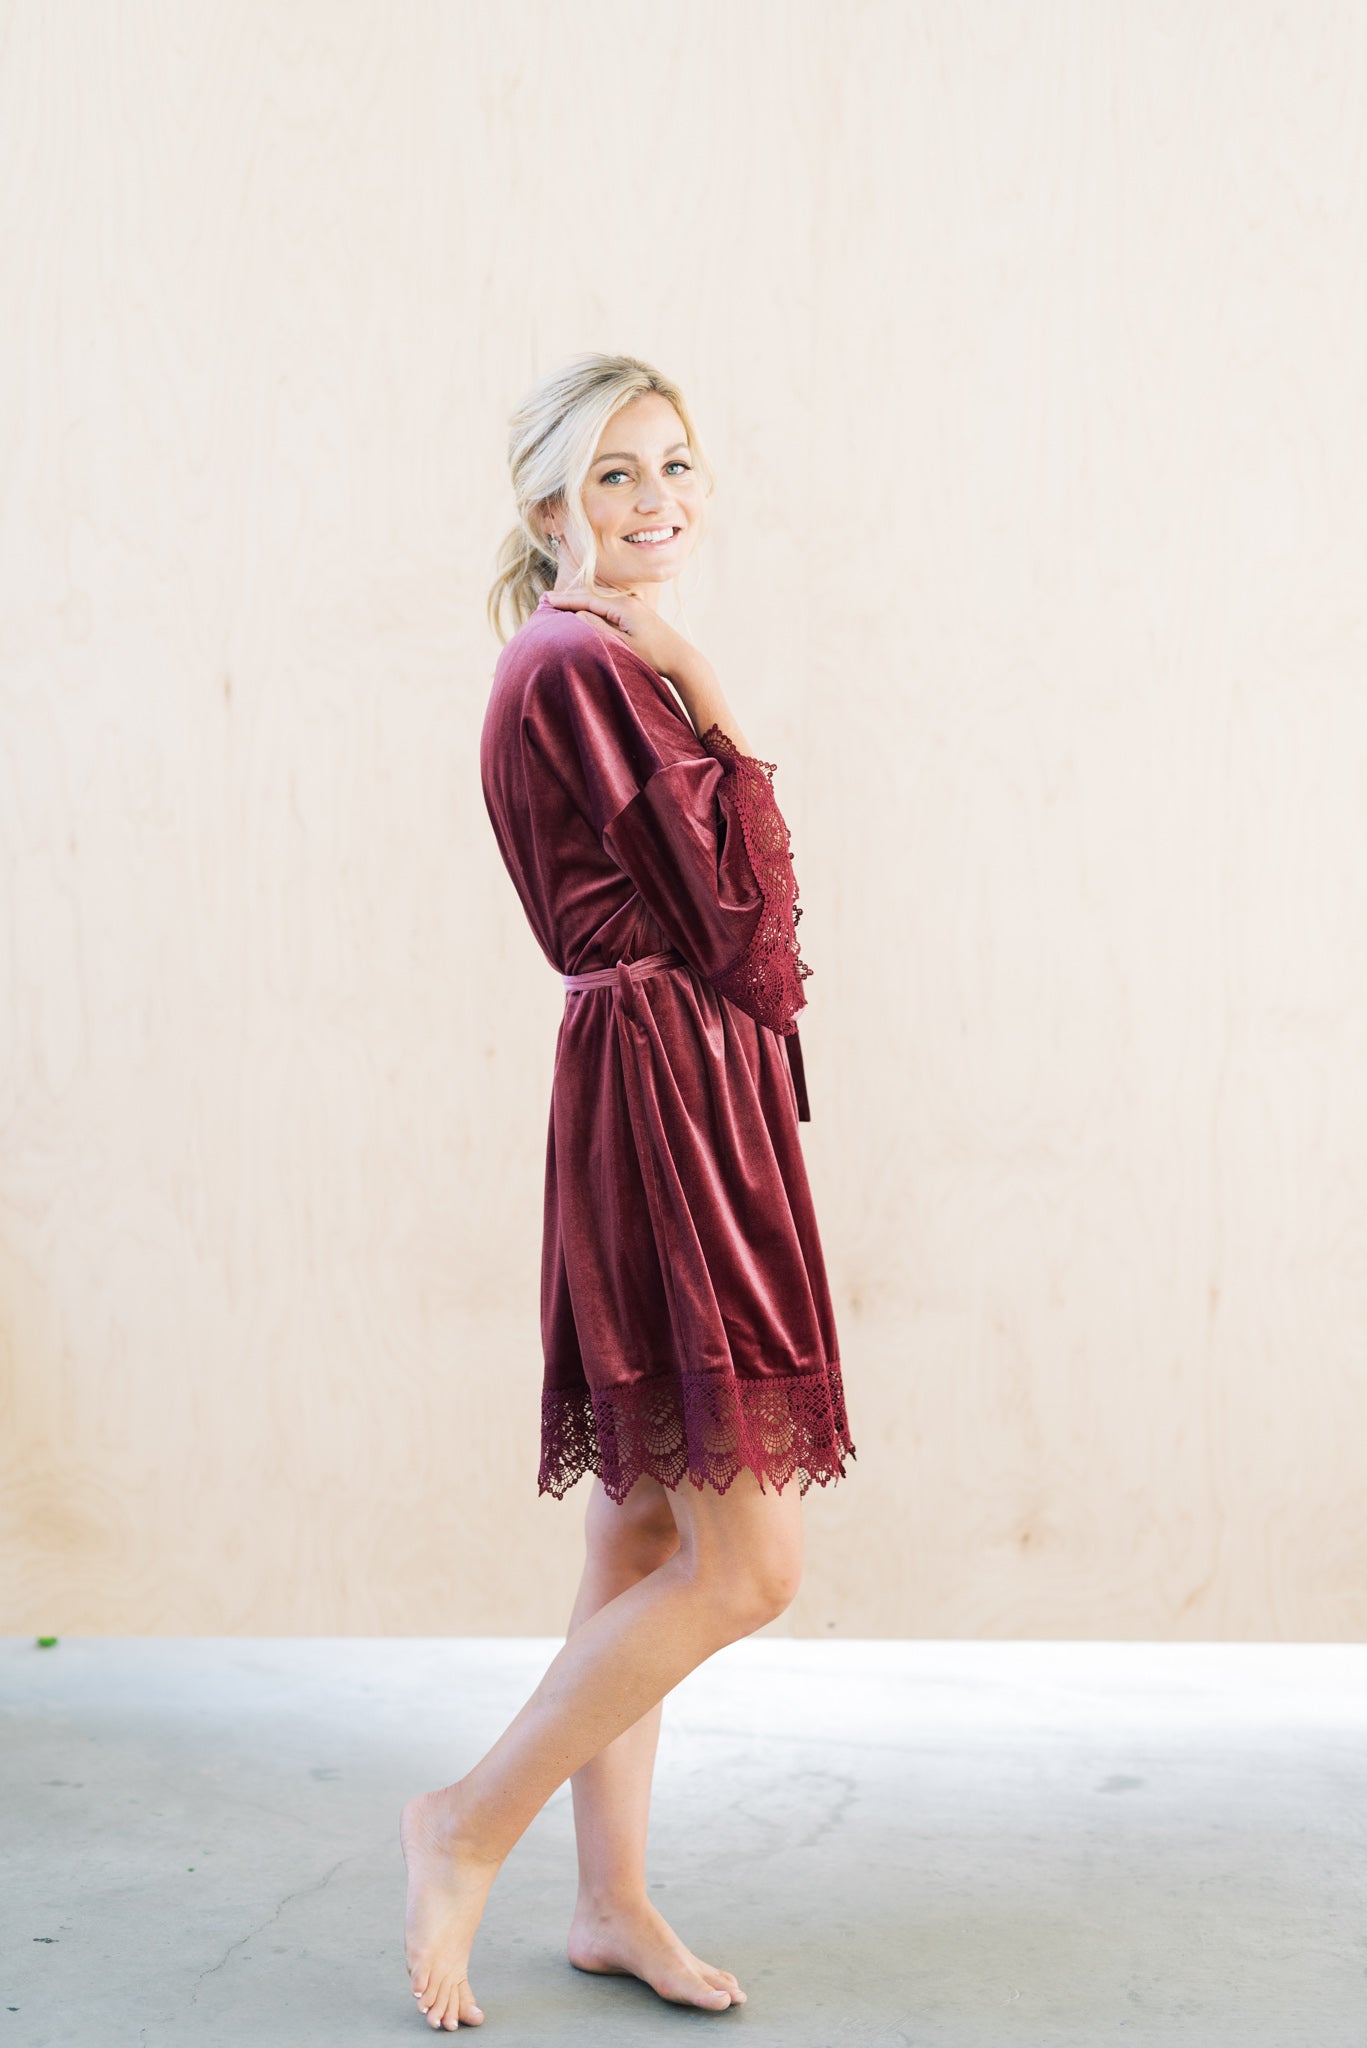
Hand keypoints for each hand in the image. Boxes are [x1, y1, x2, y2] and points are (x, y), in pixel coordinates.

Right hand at [540, 584, 705, 688]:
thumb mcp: (623, 645)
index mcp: (623, 606)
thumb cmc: (654, 655)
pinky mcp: (637, 615)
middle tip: (547, 600)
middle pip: (592, 596)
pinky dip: (592, 609)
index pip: (587, 599)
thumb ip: (599, 629)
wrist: (682, 659)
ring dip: (580, 603)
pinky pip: (608, 608)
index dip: (565, 599)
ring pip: (599, 602)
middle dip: (569, 598)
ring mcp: (634, 607)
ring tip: (560, 605)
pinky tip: (585, 613)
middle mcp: (628, 601)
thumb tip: (578, 616)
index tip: (546, 599)